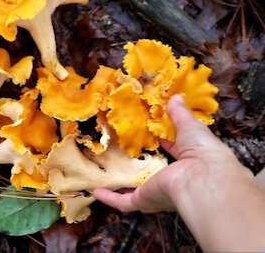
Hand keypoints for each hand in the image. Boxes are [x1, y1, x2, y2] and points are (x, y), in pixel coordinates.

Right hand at [93, 94, 243, 212]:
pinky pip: (122, 202)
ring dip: (121, 185)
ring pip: (134, 191)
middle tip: (125, 152)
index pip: (172, 152)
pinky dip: (109, 198)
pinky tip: (96, 192)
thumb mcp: (191, 127)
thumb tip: (176, 98)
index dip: (162, 142)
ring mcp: (156, 192)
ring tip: (107, 175)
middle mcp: (171, 181)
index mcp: (188, 163)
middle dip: (141, 166)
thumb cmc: (203, 153)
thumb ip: (180, 114)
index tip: (149, 132)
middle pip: (152, 174)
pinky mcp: (143, 200)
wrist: (202, 180)